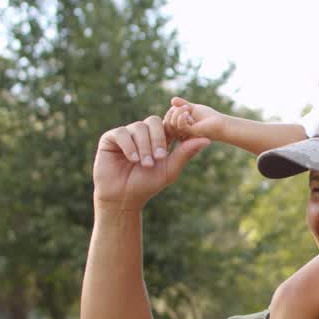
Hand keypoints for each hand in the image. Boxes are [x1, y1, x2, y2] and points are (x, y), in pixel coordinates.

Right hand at [92, 115, 209, 210]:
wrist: (122, 197)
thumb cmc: (147, 185)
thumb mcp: (169, 170)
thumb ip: (185, 153)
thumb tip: (207, 139)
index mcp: (158, 138)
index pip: (167, 124)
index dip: (174, 125)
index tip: (180, 129)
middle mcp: (142, 133)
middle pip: (154, 121)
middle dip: (158, 139)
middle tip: (160, 157)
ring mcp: (127, 134)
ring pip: (138, 127)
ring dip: (144, 146)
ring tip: (145, 164)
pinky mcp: (111, 138)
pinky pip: (122, 133)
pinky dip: (129, 145)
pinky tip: (133, 159)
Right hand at [164, 97, 226, 141]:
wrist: (220, 124)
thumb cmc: (207, 117)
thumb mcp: (192, 108)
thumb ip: (182, 105)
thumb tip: (172, 99)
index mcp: (178, 129)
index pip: (166, 120)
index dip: (172, 111)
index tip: (183, 106)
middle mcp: (179, 134)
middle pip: (167, 122)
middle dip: (174, 111)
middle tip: (186, 106)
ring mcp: (184, 136)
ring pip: (172, 124)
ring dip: (179, 111)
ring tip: (189, 108)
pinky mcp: (191, 135)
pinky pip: (180, 126)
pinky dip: (182, 116)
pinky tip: (188, 112)